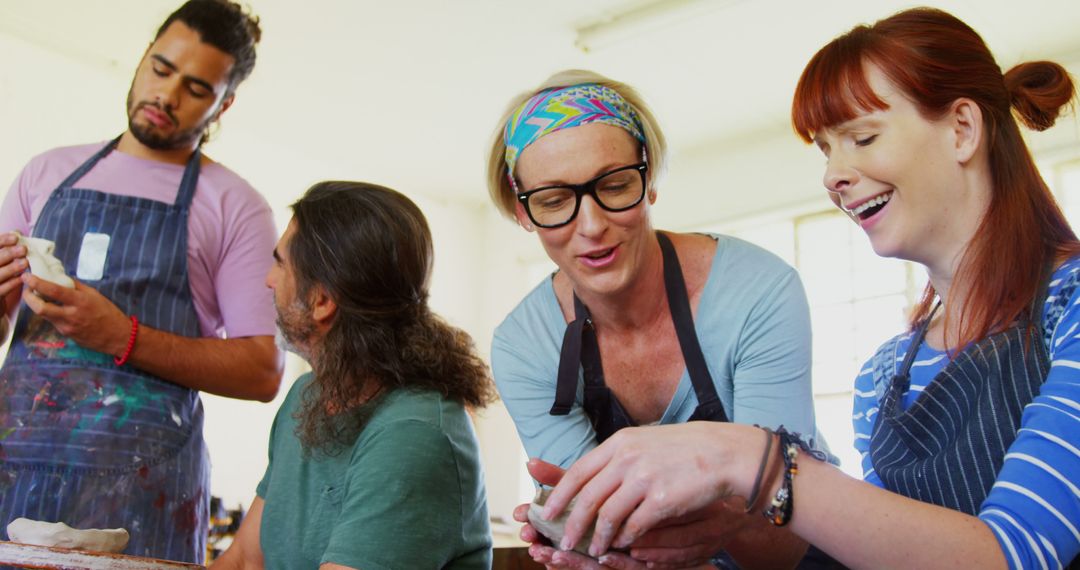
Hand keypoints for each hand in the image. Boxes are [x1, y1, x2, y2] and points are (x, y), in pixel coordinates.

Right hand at [0, 232, 27, 313]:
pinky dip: (12, 283)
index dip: (2, 240)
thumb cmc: (0, 277)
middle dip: (8, 253)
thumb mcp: (2, 261)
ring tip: (25, 263)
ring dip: (11, 268)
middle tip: (23, 249)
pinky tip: (22, 278)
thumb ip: (6, 248)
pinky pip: (1, 290)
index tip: (16, 237)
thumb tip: (16, 232)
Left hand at [21, 273, 128, 354]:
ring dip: (37, 305)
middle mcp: (71, 315)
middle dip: (28, 298)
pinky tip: (54, 309)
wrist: (117, 336)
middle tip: (26, 289)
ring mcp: (67, 327)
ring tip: (37, 296)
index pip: (54, 291)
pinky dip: (50, 313)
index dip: (37, 283)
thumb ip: (76, 286)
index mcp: (80, 301)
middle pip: (40, 308)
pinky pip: (53, 321)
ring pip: (44, 315)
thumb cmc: (108, 312)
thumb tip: (60, 277)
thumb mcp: (95, 295)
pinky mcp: (66, 334)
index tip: (27, 276)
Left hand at [542, 422, 762, 556]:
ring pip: (608, 515)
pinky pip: (634, 526)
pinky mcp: (661, 499)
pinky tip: (623, 546)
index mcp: (620, 443)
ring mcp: (644, 478)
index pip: (578, 472)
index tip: (547, 512)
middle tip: (564, 540)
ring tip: (593, 550)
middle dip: (572, 523)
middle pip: (587, 497)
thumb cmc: (685, 448)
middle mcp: (627, 458)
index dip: (560, 495)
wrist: (724, 452)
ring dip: (598, 537)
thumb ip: (618, 457)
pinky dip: (625, 539)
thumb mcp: (645, 442)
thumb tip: (589, 475)